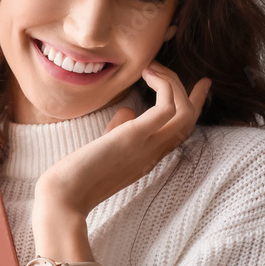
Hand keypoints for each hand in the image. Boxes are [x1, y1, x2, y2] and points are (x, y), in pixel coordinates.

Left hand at [35, 61, 211, 218]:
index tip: (201, 84)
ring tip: (151, 67)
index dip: (193, 106)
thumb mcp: (104, 149)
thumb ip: (119, 131)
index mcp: (147, 158)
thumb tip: (126, 110)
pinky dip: (164, 86)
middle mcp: (153, 154)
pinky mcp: (134, 137)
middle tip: (165, 67)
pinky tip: (146, 73)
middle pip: (189, 120)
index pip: (180, 131)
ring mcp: (147, 146)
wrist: (63, 198)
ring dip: (173, 83)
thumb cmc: (76, 177)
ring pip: (185, 112)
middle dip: (189, 90)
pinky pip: (166, 108)